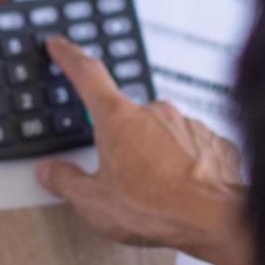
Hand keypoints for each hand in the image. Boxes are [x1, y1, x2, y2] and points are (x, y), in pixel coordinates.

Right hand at [36, 35, 253, 264]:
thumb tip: (50, 171)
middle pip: (125, 116)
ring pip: (160, 132)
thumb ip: (66, 181)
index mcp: (117, 118)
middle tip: (121, 177)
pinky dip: (183, 163)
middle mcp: (153, 111)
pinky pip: (190, 146)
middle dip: (120, 141)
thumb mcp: (93, 202)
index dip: (69, 56)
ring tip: (154, 191)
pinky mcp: (213, 140)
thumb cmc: (156, 208)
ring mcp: (186, 123)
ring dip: (154, 154)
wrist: (215, 220)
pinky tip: (181, 188)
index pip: (87, 74)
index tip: (60, 45)